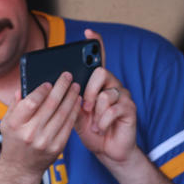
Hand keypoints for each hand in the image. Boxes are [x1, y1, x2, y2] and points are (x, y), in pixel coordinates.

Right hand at [0, 73, 80, 183]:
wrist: (21, 167)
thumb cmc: (14, 141)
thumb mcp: (7, 122)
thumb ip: (15, 105)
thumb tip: (23, 87)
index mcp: (15, 124)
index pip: (32, 102)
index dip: (42, 90)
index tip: (50, 82)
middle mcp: (31, 133)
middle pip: (50, 106)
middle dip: (61, 88)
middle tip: (68, 77)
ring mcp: (46, 141)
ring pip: (62, 115)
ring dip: (71, 98)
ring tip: (76, 87)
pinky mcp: (58, 147)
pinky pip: (68, 126)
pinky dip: (74, 112)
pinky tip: (78, 102)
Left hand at [74, 29, 137, 165]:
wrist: (108, 151)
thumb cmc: (91, 131)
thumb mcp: (74, 113)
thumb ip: (67, 98)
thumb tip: (53, 87)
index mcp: (98, 84)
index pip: (98, 60)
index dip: (96, 45)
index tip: (89, 32)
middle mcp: (113, 86)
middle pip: (101, 72)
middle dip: (89, 90)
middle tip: (86, 106)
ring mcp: (123, 96)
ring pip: (106, 93)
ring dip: (96, 111)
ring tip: (95, 123)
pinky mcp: (130, 109)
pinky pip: (114, 108)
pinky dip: (104, 121)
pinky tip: (102, 128)